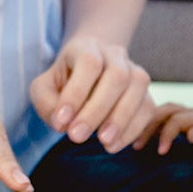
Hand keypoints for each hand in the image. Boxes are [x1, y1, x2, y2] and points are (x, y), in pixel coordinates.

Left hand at [29, 34, 152, 152]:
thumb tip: (62, 123)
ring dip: (121, 119)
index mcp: (87, 47)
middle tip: (77, 137)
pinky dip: (133, 129)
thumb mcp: (44, 88)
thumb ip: (46, 102)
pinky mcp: (146, 92)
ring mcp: (134, 71)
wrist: (88, 74)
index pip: (88, 62)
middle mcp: (114, 54)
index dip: (76, 93)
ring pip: (138, 87)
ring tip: (103, 143)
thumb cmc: (63, 83)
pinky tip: (114, 145)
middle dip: (97, 110)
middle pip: (117, 75)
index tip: (61, 123)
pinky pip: (148, 107)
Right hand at [133, 102, 192, 153]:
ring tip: (133, 141)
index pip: (176, 120)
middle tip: (136, 146)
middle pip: (163, 112)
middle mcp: (186, 111)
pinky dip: (146, 124)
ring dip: (144, 125)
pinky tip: (138, 136)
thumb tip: (190, 134)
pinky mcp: (176, 117)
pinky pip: (158, 117)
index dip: (166, 135)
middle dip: (148, 127)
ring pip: (158, 113)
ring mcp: (181, 112)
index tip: (160, 152)